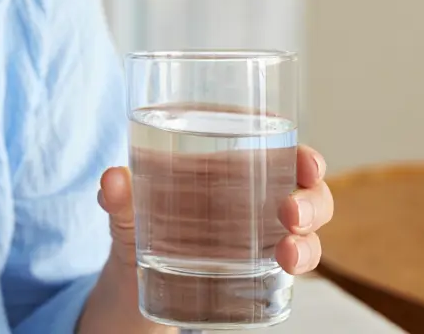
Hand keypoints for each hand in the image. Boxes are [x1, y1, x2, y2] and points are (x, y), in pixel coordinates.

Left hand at [99, 145, 332, 272]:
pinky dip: (301, 264)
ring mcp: (260, 227)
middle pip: (302, 186)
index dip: (301, 152)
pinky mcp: (260, 262)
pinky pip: (295, 259)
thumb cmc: (137, 219)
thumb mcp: (125, 209)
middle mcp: (250, 189)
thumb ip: (118, 197)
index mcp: (224, 159)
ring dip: (310, 239)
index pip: (275, 145)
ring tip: (288, 255)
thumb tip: (111, 180)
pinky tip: (287, 272)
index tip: (306, 162)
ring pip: (307, 225)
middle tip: (291, 214)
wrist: (131, 278)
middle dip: (312, 198)